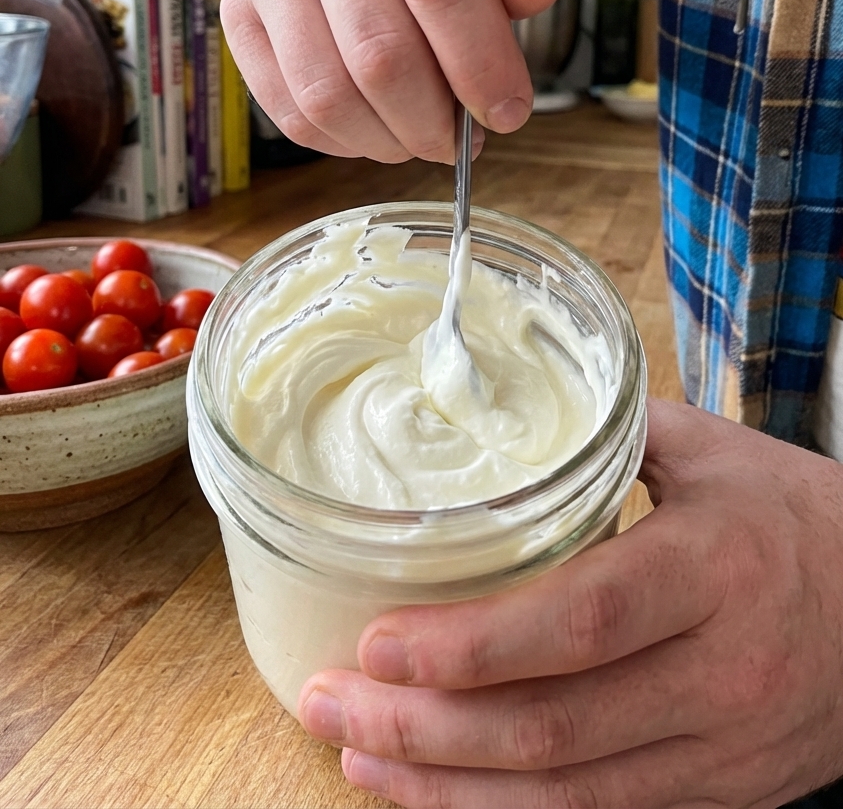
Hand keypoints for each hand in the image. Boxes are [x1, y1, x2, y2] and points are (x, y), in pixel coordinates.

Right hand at [221, 0, 562, 162]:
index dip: (480, 61)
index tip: (508, 111)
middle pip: (379, 47)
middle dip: (433, 118)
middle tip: (463, 141)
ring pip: (327, 90)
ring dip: (387, 139)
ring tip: (421, 138)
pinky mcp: (236, 7)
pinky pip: (288, 108)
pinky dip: (341, 142)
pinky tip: (376, 131)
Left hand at [299, 399, 842, 807]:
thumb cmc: (798, 517)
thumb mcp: (717, 453)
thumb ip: (610, 434)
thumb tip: (496, 408)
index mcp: (713, 570)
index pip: (580, 620)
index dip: (472, 645)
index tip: (376, 643)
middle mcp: (718, 675)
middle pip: (553, 726)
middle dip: (423, 729)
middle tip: (326, 703)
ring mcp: (720, 752)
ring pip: (567, 798)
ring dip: (445, 789)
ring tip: (355, 758)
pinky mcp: (719, 795)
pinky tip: (437, 795)